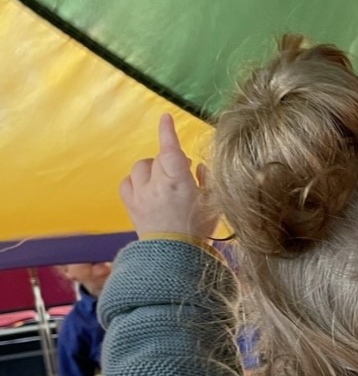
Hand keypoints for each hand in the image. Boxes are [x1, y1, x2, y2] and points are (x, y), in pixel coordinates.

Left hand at [120, 115, 216, 241]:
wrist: (175, 257)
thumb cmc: (198, 230)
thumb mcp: (212, 204)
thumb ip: (207, 181)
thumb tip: (197, 167)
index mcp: (178, 182)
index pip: (170, 150)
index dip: (167, 132)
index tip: (165, 118)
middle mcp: (156, 185)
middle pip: (158, 158)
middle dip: (170, 161)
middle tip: (182, 172)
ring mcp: (140, 195)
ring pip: (141, 168)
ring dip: (152, 169)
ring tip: (162, 180)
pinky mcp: (130, 206)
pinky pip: (127, 183)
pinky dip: (136, 181)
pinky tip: (145, 188)